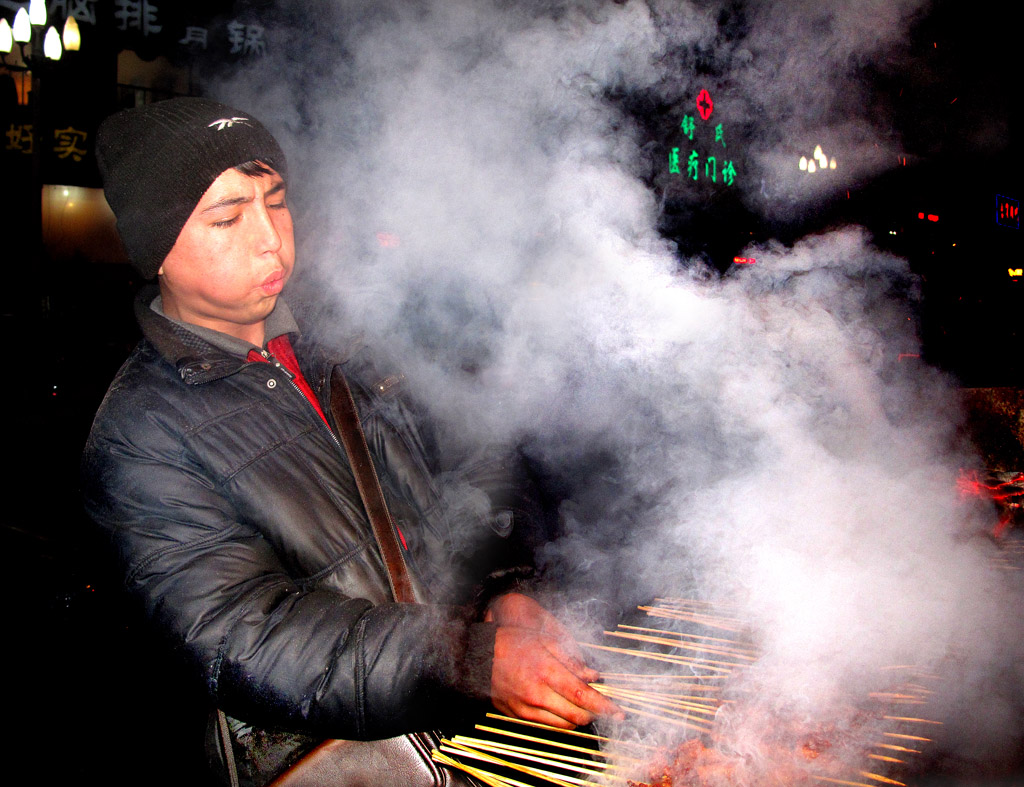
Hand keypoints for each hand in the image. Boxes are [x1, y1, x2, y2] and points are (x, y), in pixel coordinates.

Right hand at [486, 594, 622, 727]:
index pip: (583, 695)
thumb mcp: (544, 640)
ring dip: (580, 719)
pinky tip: (565, 708)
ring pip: (564, 724)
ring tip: (586, 707)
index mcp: (546, 671)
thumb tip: (593, 675)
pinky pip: (548, 725)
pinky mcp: (519, 716)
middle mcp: (538, 694)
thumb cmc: (512, 642)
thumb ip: (571, 659)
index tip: (618, 712)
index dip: (604, 706)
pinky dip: (562, 720)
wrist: (479, 656)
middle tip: (604, 708)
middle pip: (576, 715)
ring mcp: (527, 708)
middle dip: (595, 715)